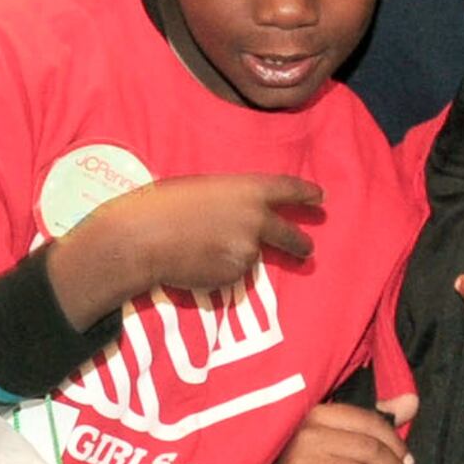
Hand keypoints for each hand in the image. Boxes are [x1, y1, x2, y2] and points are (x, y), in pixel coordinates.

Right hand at [61, 171, 319, 319]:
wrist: (143, 238)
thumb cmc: (163, 205)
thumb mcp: (204, 188)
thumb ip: (232, 199)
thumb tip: (243, 214)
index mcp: (249, 190)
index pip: (289, 189)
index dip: (306, 193)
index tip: (321, 198)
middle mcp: (257, 220)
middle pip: (290, 234)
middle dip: (301, 243)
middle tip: (307, 249)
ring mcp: (249, 250)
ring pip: (253, 255)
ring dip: (240, 254)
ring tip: (206, 248)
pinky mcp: (236, 274)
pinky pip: (235, 272)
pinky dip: (223, 269)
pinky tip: (198, 261)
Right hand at [258, 400, 411, 463]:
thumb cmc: (317, 463)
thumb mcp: (344, 437)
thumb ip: (377, 419)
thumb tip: (412, 402)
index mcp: (322, 414)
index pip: (370, 423)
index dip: (396, 444)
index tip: (409, 462)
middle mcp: (308, 434)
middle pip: (369, 451)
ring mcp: (299, 462)